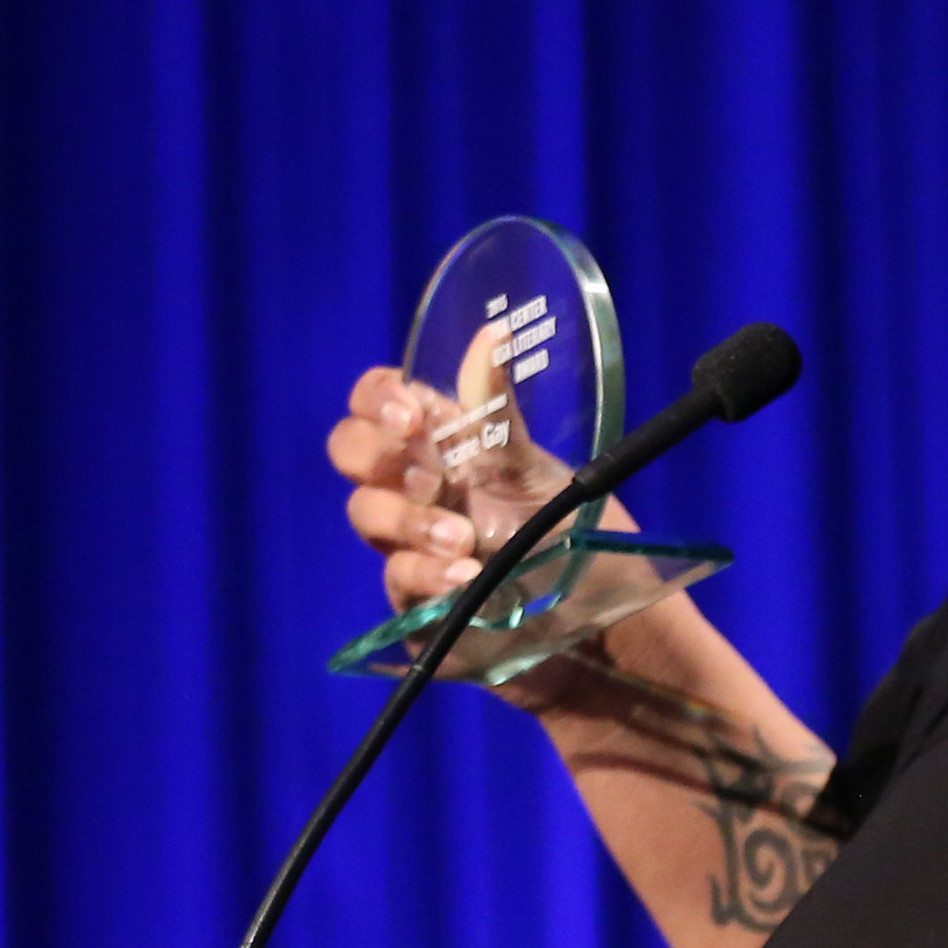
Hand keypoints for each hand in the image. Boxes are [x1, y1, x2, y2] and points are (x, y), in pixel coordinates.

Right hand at [326, 332, 639, 612]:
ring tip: (466, 536)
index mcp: (442, 441)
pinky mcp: (413, 598)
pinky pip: (396, 576)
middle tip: (429, 473)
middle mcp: (415, 485)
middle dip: (377, 453)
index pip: (376, 400)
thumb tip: (492, 334)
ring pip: (366, 513)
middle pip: (350, 450)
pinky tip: (466, 574)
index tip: (412, 413)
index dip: (378, 399)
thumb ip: (500, 414)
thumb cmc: (566, 530)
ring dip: (410, 519)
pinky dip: (427, 571)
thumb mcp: (536, 469)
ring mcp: (407, 541)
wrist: (597, 613)